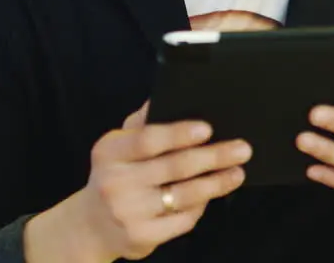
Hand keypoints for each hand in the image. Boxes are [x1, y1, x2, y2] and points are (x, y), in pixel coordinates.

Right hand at [73, 102, 251, 260]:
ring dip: (217, 183)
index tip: (207, 129)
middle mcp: (116, 182)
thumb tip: (166, 96)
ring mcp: (128, 213)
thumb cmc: (115, 175)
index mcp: (110, 152)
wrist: (91, 225)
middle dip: (214, 156)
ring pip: (184, 195)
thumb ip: (140, 123)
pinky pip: (182, 219)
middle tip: (242, 149)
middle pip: (174, 166)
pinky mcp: (141, 237)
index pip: (147, 139)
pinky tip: (212, 196)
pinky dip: (201, 207)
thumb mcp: (117, 147)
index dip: (178, 134)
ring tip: (237, 173)